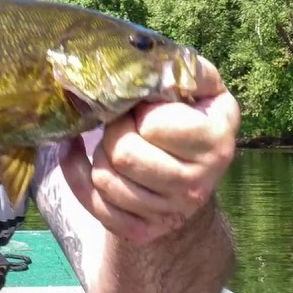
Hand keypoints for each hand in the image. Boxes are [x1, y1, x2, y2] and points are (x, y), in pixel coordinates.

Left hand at [60, 55, 238, 244]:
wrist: (190, 173)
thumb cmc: (188, 119)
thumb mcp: (199, 87)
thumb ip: (185, 69)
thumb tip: (156, 61)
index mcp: (215, 144)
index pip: (153, 125)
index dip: (139, 110)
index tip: (142, 107)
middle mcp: (198, 186)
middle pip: (124, 155)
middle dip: (113, 131)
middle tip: (120, 122)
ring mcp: (169, 214)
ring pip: (104, 179)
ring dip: (98, 153)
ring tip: (111, 140)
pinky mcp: (141, 231)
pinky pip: (93, 203)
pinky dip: (77, 173)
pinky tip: (79, 153)